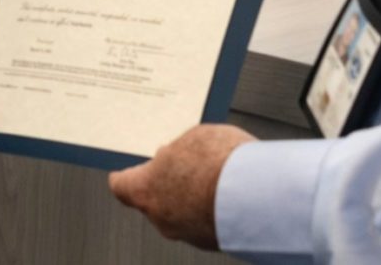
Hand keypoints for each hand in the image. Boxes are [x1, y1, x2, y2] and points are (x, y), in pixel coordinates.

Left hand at [109, 123, 255, 250]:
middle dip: (169, 184)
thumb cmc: (221, 163)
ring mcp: (188, 234)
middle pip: (155, 200)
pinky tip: (232, 193)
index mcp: (145, 190)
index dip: (126, 177)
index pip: (122, 186)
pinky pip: (207, 222)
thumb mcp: (193, 138)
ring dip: (195, 198)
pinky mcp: (214, 243)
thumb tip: (176, 156)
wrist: (258, 195)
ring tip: (219, 176)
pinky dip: (215, 210)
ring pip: (183, 213)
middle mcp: (161, 218)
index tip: (125, 173)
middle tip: (188, 165)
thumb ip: (177, 151)